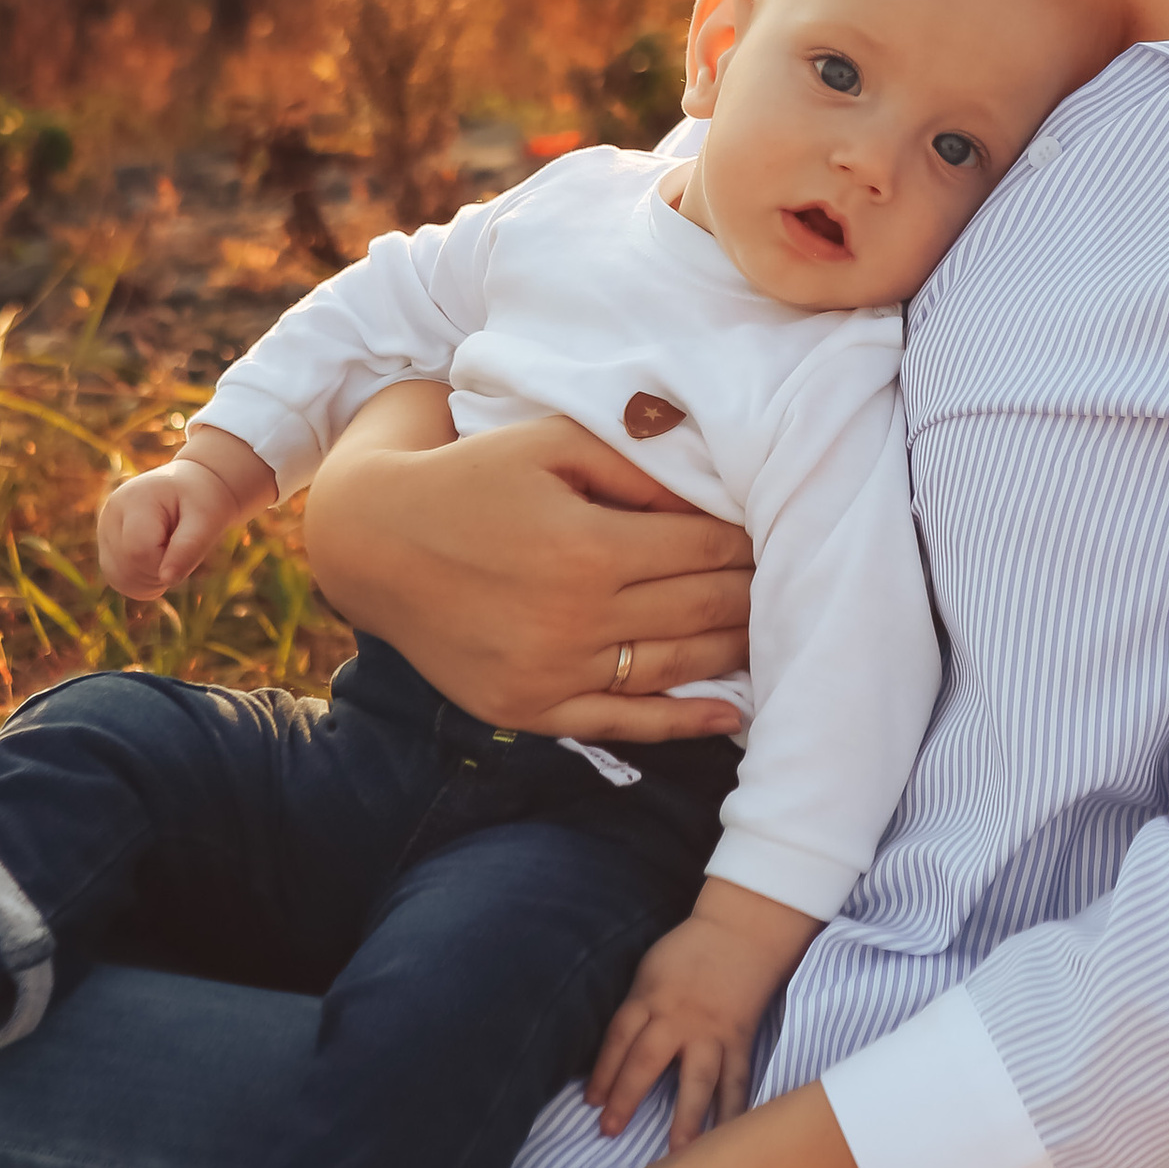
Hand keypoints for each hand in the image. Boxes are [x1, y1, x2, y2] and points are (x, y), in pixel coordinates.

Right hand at [96, 428, 272, 595]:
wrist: (192, 488)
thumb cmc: (202, 500)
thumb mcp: (206, 519)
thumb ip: (189, 548)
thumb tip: (167, 580)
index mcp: (133, 499)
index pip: (139, 552)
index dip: (167, 561)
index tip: (186, 544)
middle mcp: (110, 515)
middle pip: (128, 569)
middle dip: (162, 570)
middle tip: (182, 545)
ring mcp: (104, 531)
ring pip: (120, 579)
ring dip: (152, 579)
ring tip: (171, 551)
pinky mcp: (107, 546)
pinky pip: (119, 581)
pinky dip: (143, 582)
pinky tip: (160, 563)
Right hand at [301, 393, 753, 737]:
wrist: (374, 539)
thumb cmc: (471, 475)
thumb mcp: (551, 443)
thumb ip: (634, 465)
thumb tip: (714, 492)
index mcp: (588, 546)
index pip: (703, 545)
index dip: (749, 538)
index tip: (780, 528)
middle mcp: (575, 617)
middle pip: (700, 607)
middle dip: (754, 590)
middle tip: (794, 577)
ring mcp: (552, 671)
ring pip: (673, 665)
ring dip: (734, 649)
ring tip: (774, 631)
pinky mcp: (530, 708)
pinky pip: (622, 724)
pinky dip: (683, 721)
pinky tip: (731, 712)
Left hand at [588, 885, 821, 1144]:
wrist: (742, 931)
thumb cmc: (690, 950)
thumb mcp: (649, 971)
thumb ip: (636, 1008)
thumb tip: (618, 1049)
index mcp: (650, 998)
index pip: (619, 1039)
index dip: (602, 1072)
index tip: (590, 1102)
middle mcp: (679, 1019)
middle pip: (647, 1061)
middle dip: (626, 1097)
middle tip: (609, 1130)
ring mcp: (712, 1032)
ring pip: (697, 1079)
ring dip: (687, 1117)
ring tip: (678, 1152)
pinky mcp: (740, 1040)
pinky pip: (737, 1080)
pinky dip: (734, 1110)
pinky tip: (730, 1138)